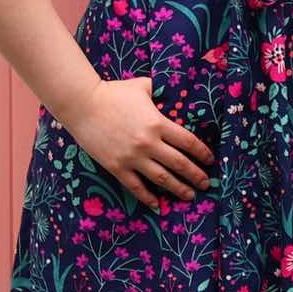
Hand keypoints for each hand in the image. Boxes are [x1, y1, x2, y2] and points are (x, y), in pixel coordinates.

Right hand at [62, 76, 214, 211]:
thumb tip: (172, 92)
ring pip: (162, 179)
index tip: (210, 161)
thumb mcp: (142, 87)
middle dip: (196, 176)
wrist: (82, 104)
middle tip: (206, 184)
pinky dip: (148, 198)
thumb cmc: (113, 92)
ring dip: (178, 189)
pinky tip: (158, 205)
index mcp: (158, 123)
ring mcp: (132, 157)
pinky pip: (136, 187)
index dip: (202, 153)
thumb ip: (160, 92)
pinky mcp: (117, 167)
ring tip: (189, 195)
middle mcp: (148, 143)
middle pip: (179, 164)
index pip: (188, 142)